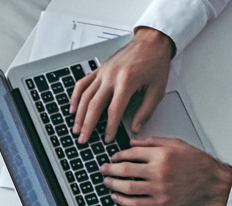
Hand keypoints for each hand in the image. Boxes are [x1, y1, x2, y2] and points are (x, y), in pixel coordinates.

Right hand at [71, 27, 174, 142]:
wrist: (151, 41)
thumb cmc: (155, 62)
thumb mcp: (158, 89)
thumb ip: (146, 111)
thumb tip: (136, 127)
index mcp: (127, 81)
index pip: (114, 110)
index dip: (109, 127)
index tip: (107, 138)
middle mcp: (111, 76)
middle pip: (94, 105)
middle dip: (87, 125)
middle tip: (83, 139)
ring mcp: (103, 72)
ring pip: (84, 96)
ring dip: (79, 115)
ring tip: (76, 128)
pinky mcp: (99, 69)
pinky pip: (82, 84)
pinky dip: (75, 97)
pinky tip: (73, 108)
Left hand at [101, 137, 231, 205]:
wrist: (214, 184)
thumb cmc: (199, 163)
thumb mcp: (178, 144)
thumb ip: (154, 142)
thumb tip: (133, 142)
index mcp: (162, 154)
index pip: (132, 153)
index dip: (118, 155)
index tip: (112, 156)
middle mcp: (159, 170)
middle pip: (125, 169)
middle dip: (110, 169)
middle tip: (103, 169)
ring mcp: (159, 188)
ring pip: (128, 186)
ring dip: (113, 184)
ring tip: (106, 182)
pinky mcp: (161, 202)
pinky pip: (136, 202)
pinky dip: (123, 200)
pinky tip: (116, 197)